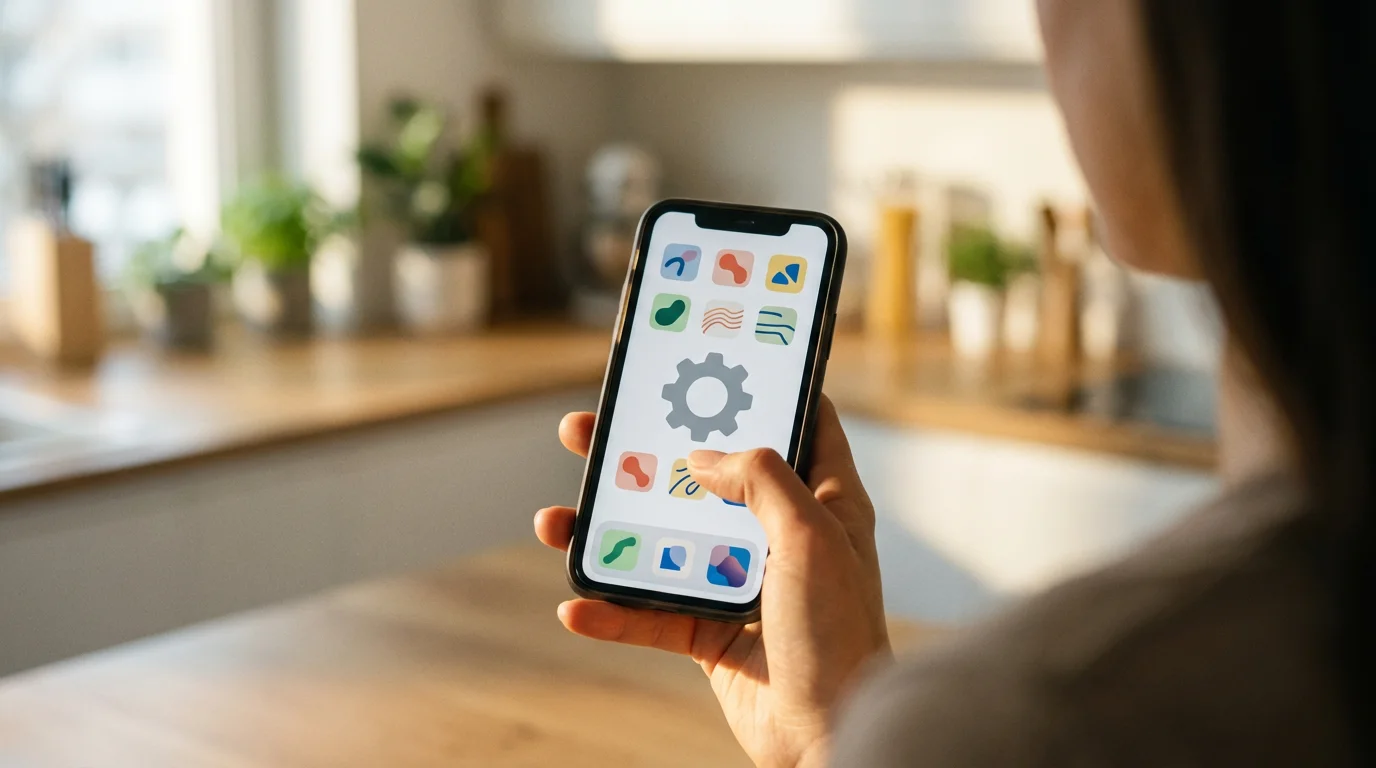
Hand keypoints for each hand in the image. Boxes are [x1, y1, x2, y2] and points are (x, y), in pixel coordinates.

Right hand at [535, 396, 889, 767]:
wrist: (827, 737)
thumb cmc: (839, 636)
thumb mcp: (811, 540)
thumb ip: (762, 481)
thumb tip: (703, 454)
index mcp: (823, 503)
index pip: (799, 425)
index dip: (761, 389)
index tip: (712, 360)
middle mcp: (780, 536)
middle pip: (704, 477)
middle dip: (645, 453)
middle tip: (588, 430)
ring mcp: (741, 583)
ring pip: (663, 543)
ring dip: (606, 533)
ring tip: (553, 522)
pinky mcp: (711, 634)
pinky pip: (650, 614)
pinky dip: (611, 612)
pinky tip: (575, 605)